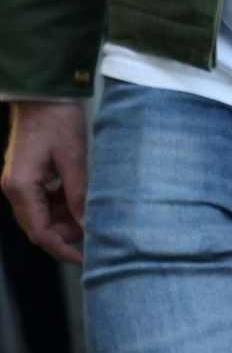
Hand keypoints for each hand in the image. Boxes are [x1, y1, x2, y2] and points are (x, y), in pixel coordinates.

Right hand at [3, 102, 88, 263]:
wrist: (43, 95)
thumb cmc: (58, 121)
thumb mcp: (74, 158)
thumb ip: (79, 194)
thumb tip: (88, 224)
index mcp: (21, 188)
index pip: (40, 232)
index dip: (62, 248)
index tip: (85, 258)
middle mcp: (14, 189)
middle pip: (39, 226)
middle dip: (66, 233)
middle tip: (96, 231)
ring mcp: (20, 182)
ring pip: (43, 214)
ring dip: (66, 218)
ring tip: (93, 214)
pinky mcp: (28, 175)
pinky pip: (44, 199)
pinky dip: (63, 204)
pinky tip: (82, 199)